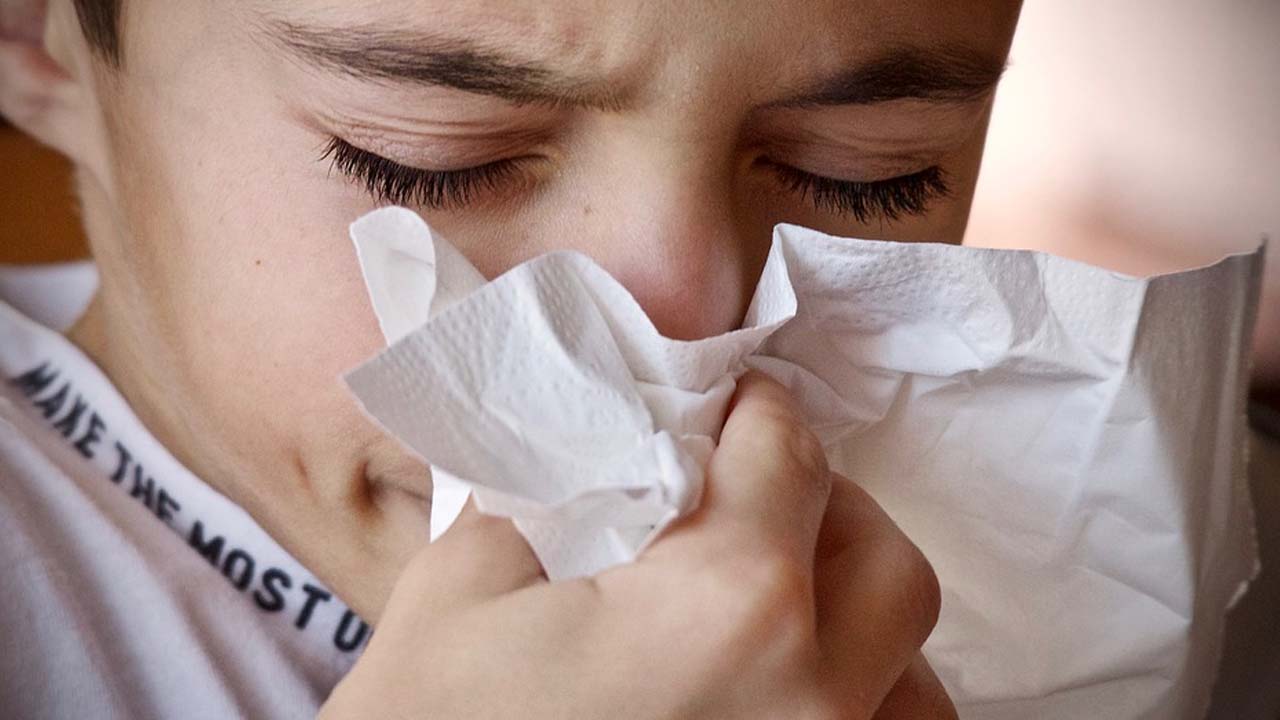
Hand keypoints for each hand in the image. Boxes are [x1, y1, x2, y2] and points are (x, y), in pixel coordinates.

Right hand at [320, 372, 952, 718]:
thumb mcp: (458, 591)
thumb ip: (552, 493)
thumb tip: (604, 449)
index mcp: (727, 605)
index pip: (788, 457)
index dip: (758, 410)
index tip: (737, 405)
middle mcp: (811, 695)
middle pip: (883, 559)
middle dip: (825, 505)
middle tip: (753, 496)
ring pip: (914, 673)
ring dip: (860, 617)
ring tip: (782, 603)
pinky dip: (863, 705)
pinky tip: (791, 693)